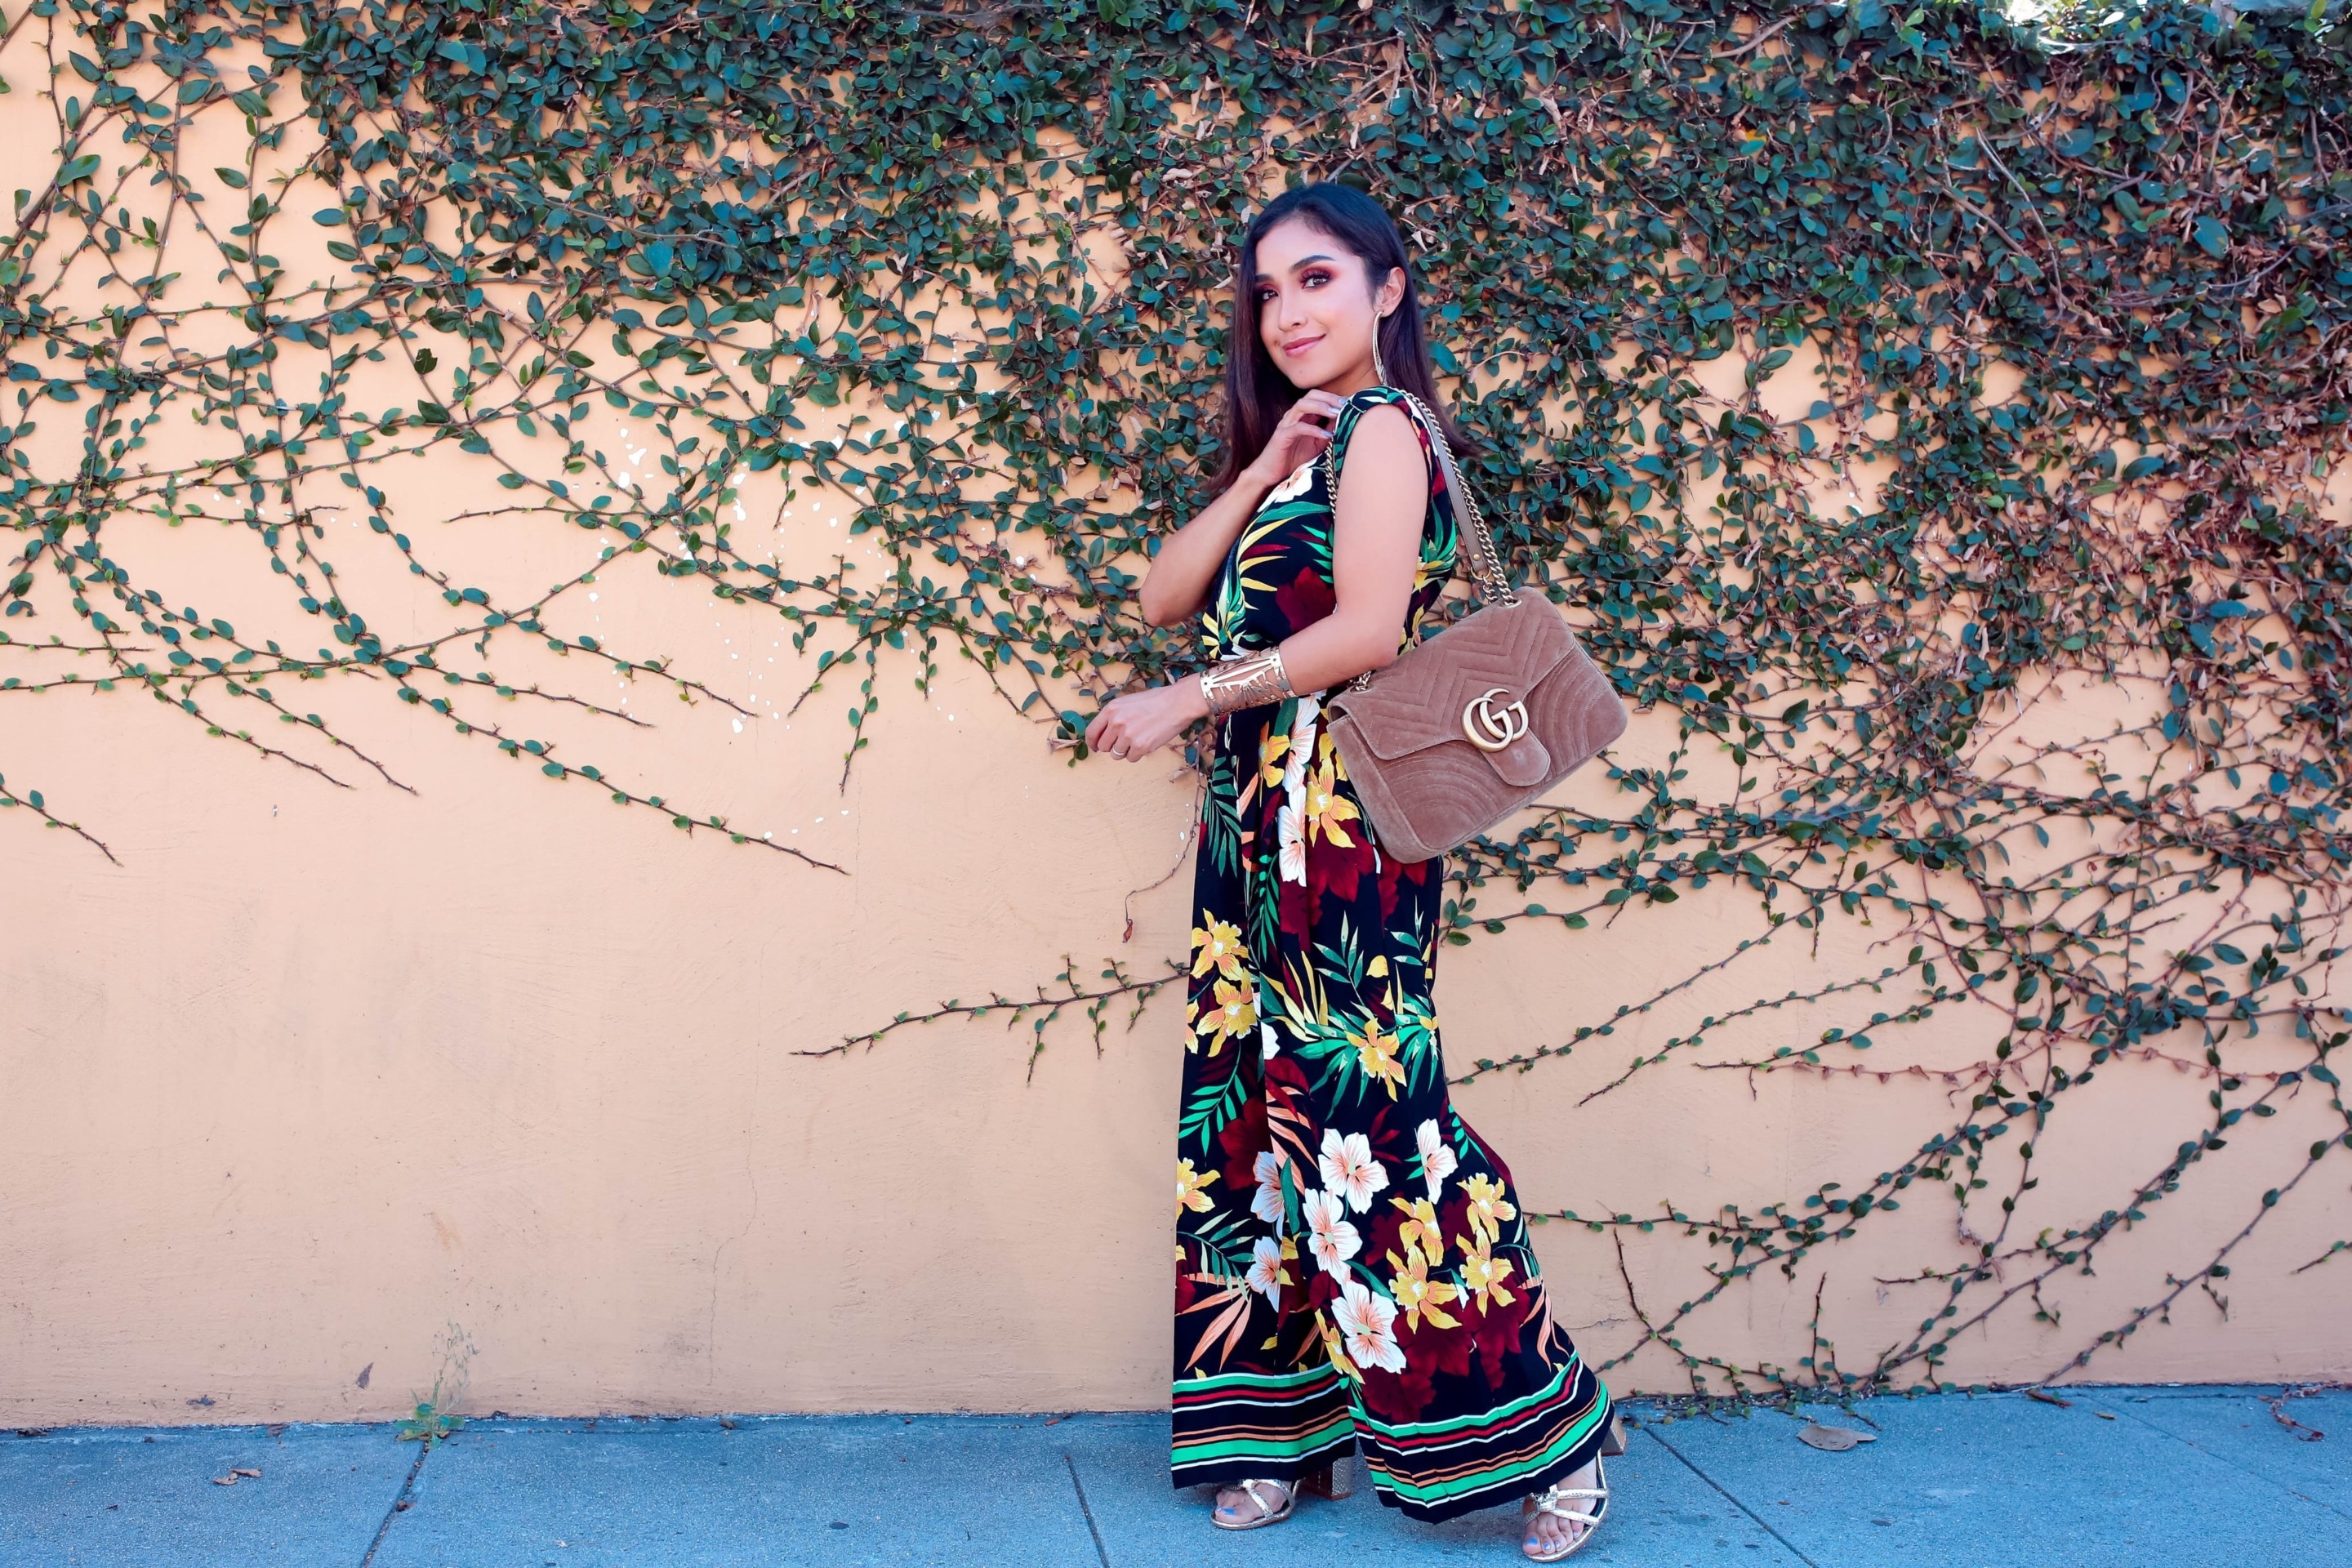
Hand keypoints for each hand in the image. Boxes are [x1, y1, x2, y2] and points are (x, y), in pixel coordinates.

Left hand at [1084, 676, 1208, 761]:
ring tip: (1138, 740)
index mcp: (1111, 709)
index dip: (1092, 742)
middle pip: (1104, 746)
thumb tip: (1105, 732)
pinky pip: (1131, 758)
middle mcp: (1116, 723)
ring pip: (1116, 755)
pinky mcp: (1141, 746)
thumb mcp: (1128, 702)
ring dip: (1125, 751)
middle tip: (1124, 742)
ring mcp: (1128, 736)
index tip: (1095, 747)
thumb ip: (1114, 715)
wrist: (1178, 703)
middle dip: (1111, 747)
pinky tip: (1146, 742)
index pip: (1092, 732)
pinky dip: (1137, 754)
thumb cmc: (1156, 701)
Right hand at [1239, 389, 1346, 491]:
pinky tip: (1326, 435)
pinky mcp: (1281, 436)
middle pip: (1311, 395)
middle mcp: (1293, 416)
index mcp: (1302, 416)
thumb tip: (1345, 423)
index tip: (1352, 402)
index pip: (1319, 397)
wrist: (1271, 473)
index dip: (1335, 398)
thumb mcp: (1317, 444)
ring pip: (1302, 405)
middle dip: (1329, 398)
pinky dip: (1313, 429)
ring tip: (1336, 414)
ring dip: (1321, 407)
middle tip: (1345, 405)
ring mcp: (1286, 424)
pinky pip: (1298, 428)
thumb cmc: (1293, 458)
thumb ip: (1328, 432)